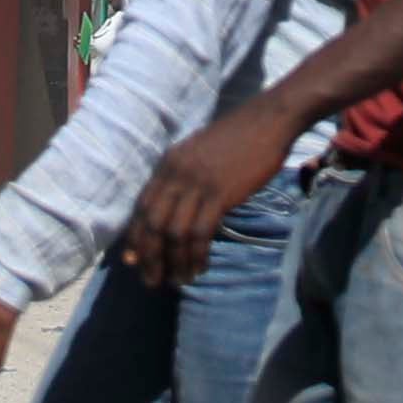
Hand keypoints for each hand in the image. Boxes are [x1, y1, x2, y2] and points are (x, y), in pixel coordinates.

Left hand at [122, 102, 286, 286]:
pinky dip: (196, 255)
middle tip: (153, 281)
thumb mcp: (198, 154)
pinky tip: (200, 267)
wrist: (267, 121)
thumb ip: (182, 177)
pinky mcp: (219, 194)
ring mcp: (196, 183)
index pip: (141, 207)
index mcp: (167, 164)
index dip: (135, 238)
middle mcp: (175, 173)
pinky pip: (200, 233)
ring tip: (180, 280)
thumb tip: (172, 210)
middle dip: (149, 257)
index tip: (135, 262)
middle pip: (152, 223)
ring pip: (174, 233)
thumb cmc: (237, 139)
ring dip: (174, 262)